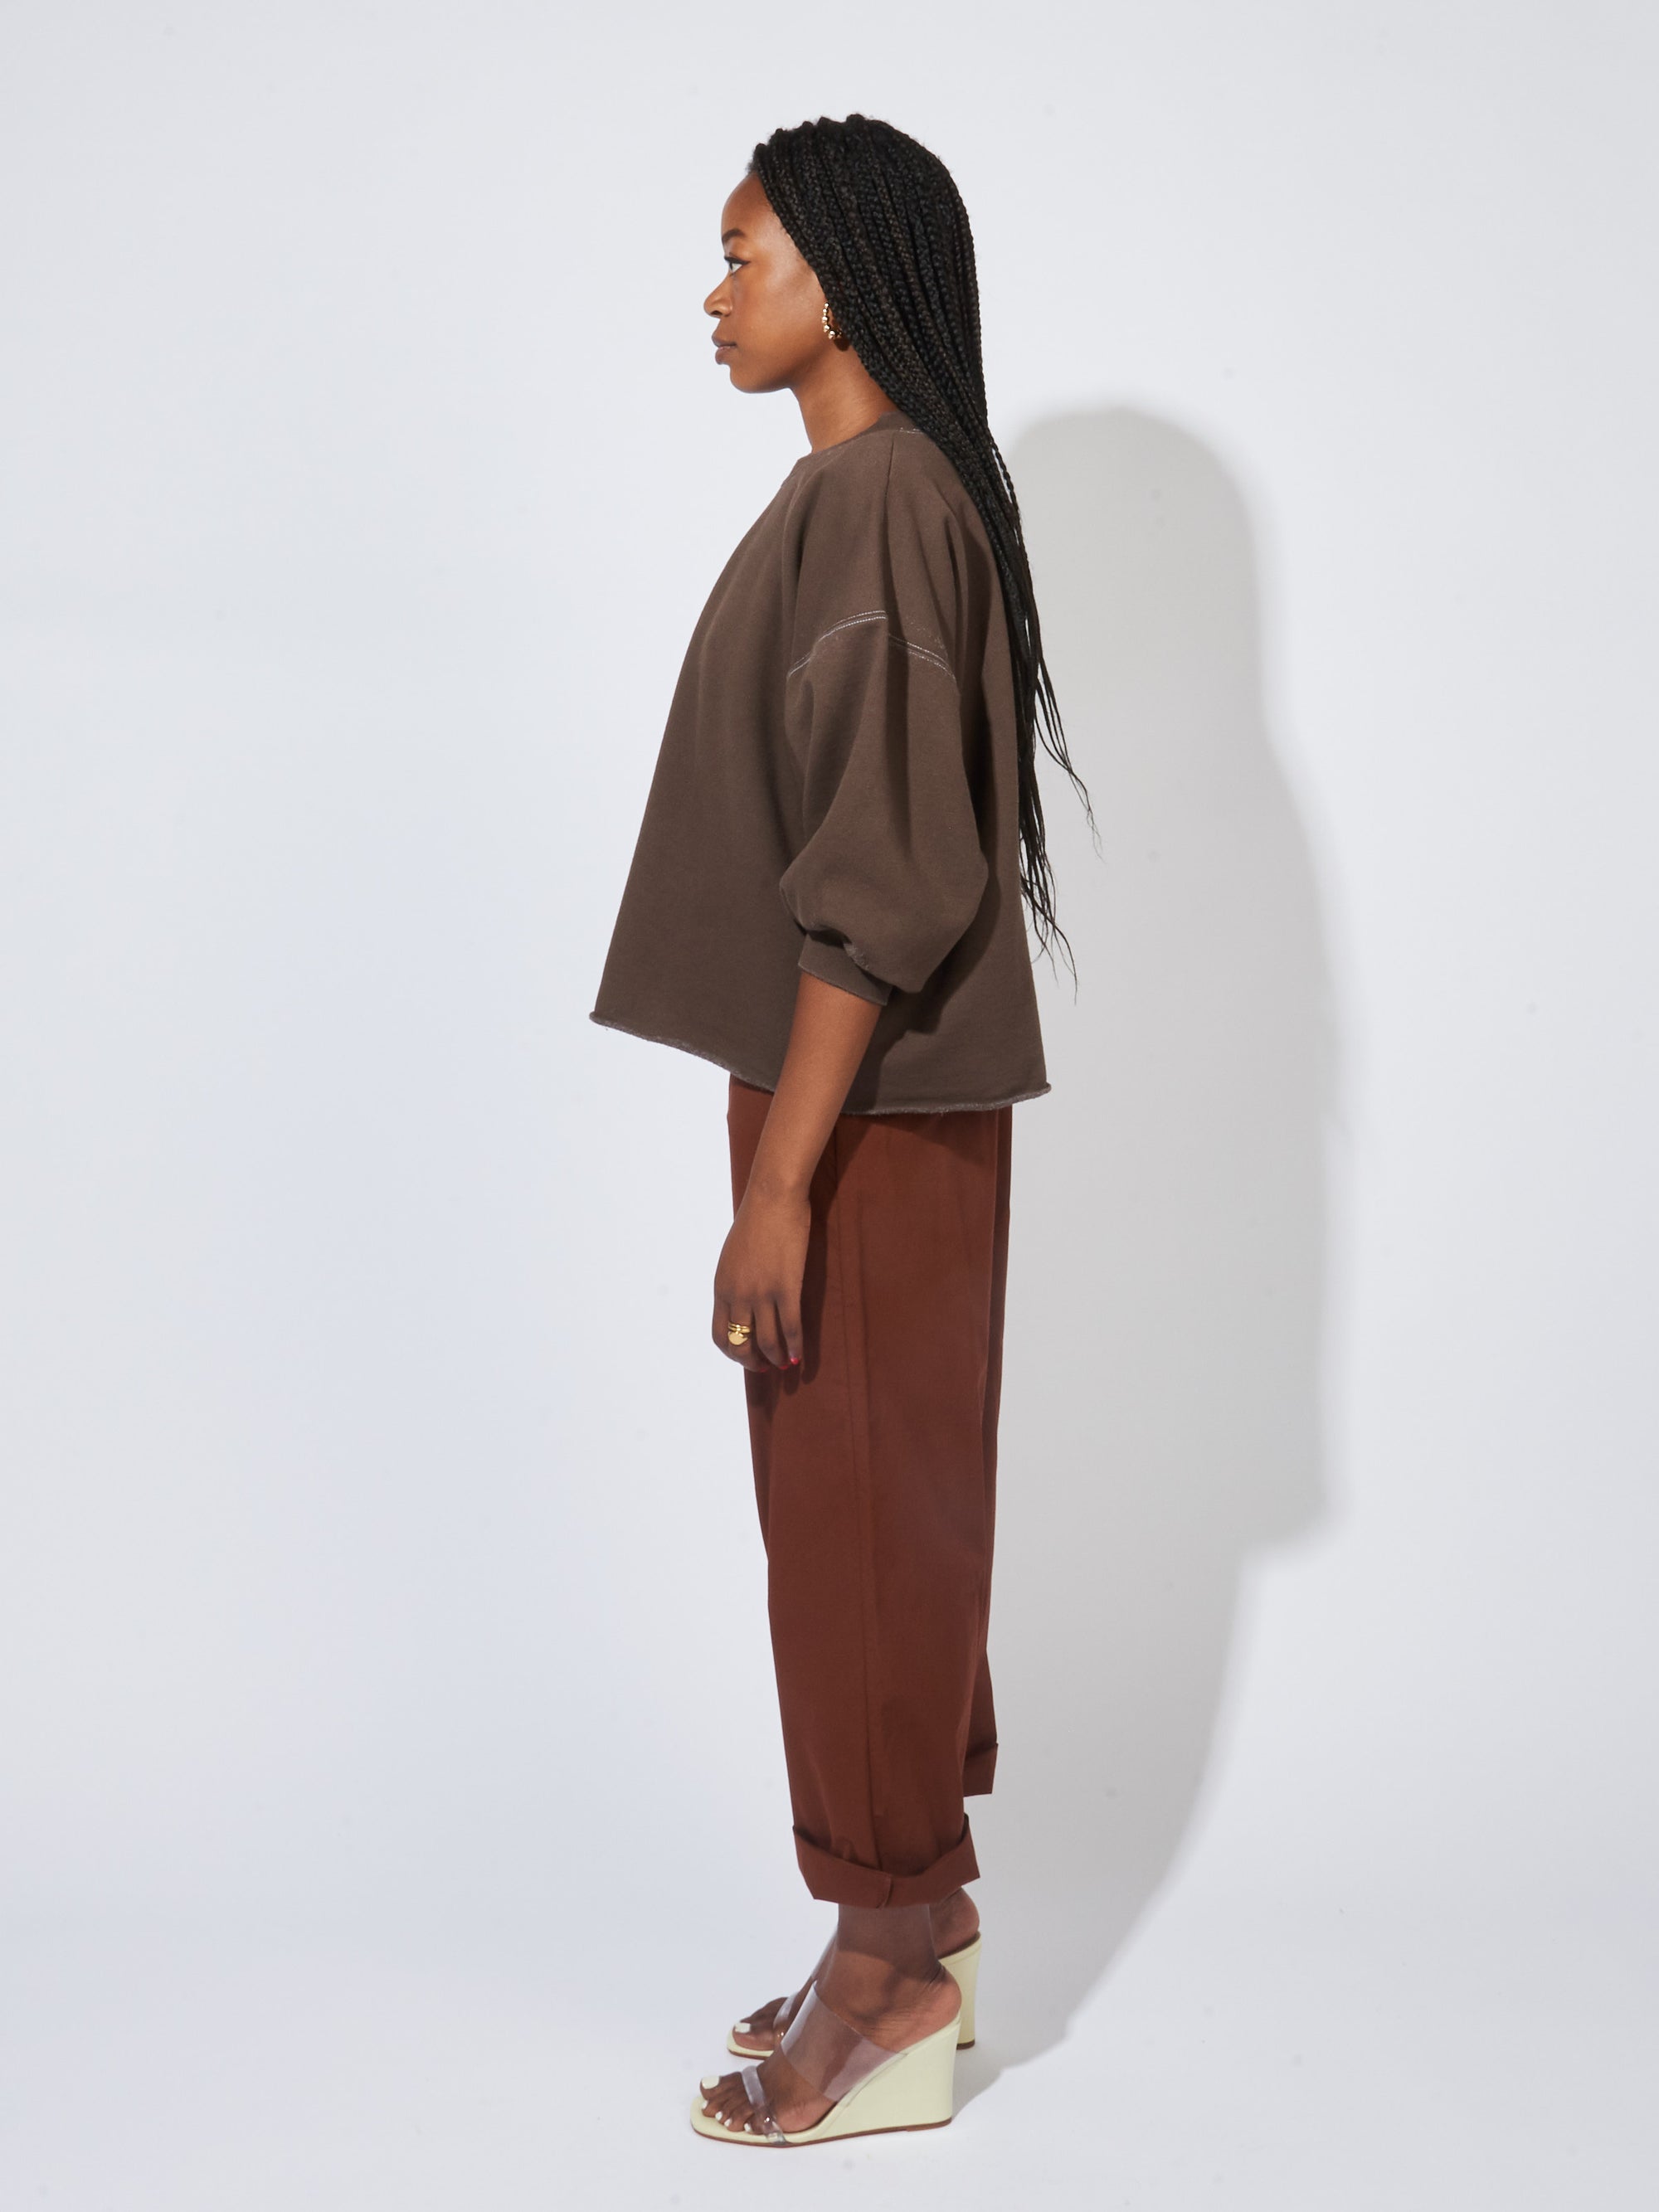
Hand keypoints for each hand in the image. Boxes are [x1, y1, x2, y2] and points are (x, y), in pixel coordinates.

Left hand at [713, 1180, 808, 1371]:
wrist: (772, 1198)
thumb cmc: (755, 1222)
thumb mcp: (732, 1256)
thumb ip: (734, 1282)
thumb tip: (742, 1302)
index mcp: (721, 1287)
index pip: (720, 1335)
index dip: (733, 1353)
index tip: (746, 1357)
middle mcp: (737, 1295)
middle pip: (742, 1343)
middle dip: (753, 1362)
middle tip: (766, 1367)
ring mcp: (761, 1293)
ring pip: (767, 1342)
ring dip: (776, 1358)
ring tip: (785, 1364)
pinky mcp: (786, 1287)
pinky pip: (790, 1328)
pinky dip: (795, 1346)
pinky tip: (799, 1355)